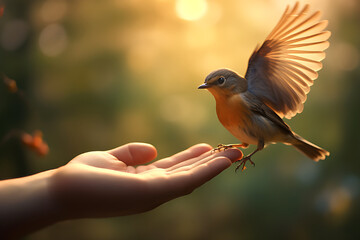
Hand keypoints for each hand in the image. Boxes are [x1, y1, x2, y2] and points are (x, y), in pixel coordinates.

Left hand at [50, 143, 242, 218]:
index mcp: (145, 180)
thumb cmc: (83, 176)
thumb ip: (132, 153)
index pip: (175, 169)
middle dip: (211, 164)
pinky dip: (205, 171)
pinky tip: (221, 161)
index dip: (193, 158)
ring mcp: (154, 193)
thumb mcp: (111, 158)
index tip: (208, 147)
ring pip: (193, 178)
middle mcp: (154, 189)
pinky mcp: (152, 192)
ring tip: (235, 154)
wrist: (62, 190)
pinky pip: (186, 181)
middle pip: (188, 174)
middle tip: (233, 151)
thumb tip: (154, 149)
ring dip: (215, 167)